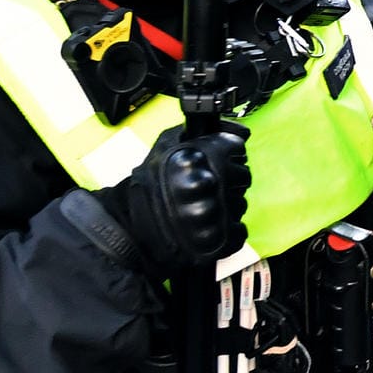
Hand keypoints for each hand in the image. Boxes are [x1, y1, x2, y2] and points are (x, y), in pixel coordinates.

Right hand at [98, 122, 249, 276]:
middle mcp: (203, 184)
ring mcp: (210, 214)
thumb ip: (204, 133)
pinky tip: (205, 226)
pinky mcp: (215, 240)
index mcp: (191, 158)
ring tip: (199, 208)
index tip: (217, 160)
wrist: (129, 228)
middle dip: (228, 181)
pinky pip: (239, 230)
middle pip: (242, 175)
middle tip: (204, 189)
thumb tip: (242, 132)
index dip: (227, 154)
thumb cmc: (148, 187)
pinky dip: (226, 231)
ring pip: (240, 203)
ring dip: (225, 206)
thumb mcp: (166, 147)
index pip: (235, 147)